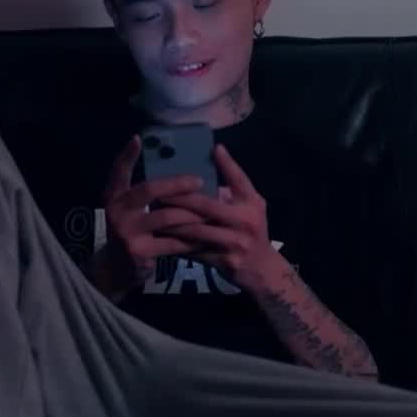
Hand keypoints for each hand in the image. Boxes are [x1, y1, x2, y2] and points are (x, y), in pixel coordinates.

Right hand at [93, 135, 206, 297]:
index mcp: (114, 196)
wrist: (117, 270)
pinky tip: (206, 237)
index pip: (119, 171)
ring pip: (168, 217)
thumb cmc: (133, 232)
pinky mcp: (139, 251)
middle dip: (178, 184)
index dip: (127, 155)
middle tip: (200, 180)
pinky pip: (174, 242)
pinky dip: (192, 240)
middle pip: (150, 189)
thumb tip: (181, 175)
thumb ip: (147, 194)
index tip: (138, 138)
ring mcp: (126, 232)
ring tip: (212, 211)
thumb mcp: (132, 210)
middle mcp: (116, 210)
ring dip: (193, 214)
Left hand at [154, 144, 288, 296]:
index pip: (239, 180)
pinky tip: (162, 239)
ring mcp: (235, 242)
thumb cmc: (252, 231)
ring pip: (196, 230)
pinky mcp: (225, 260)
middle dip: (180, 199)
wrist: (261, 268)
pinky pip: (195, 251)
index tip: (214, 148)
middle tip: (159, 192)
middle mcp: (246, 221)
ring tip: (155, 215)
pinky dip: (177, 245)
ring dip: (173, 223)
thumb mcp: (251, 208)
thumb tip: (207, 174)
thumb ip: (234, 192)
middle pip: (207, 206)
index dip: (227, 163)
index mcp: (252, 204)